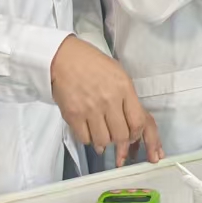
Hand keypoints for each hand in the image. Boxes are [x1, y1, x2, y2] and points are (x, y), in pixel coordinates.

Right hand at [50, 36, 163, 166]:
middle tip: (117, 141)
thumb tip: (132, 122)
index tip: (133, 137)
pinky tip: (89, 132)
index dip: (136, 135)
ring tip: (102, 135)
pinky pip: (85, 138)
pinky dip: (88, 139)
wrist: (63, 58)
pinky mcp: (73, 115)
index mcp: (124, 88)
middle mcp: (109, 100)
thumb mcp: (119, 74)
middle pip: (121, 136)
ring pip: (103, 141)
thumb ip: (127, 98)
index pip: (138, 122)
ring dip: (104, 142)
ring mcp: (90, 109)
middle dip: (121, 144)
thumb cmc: (93, 64)